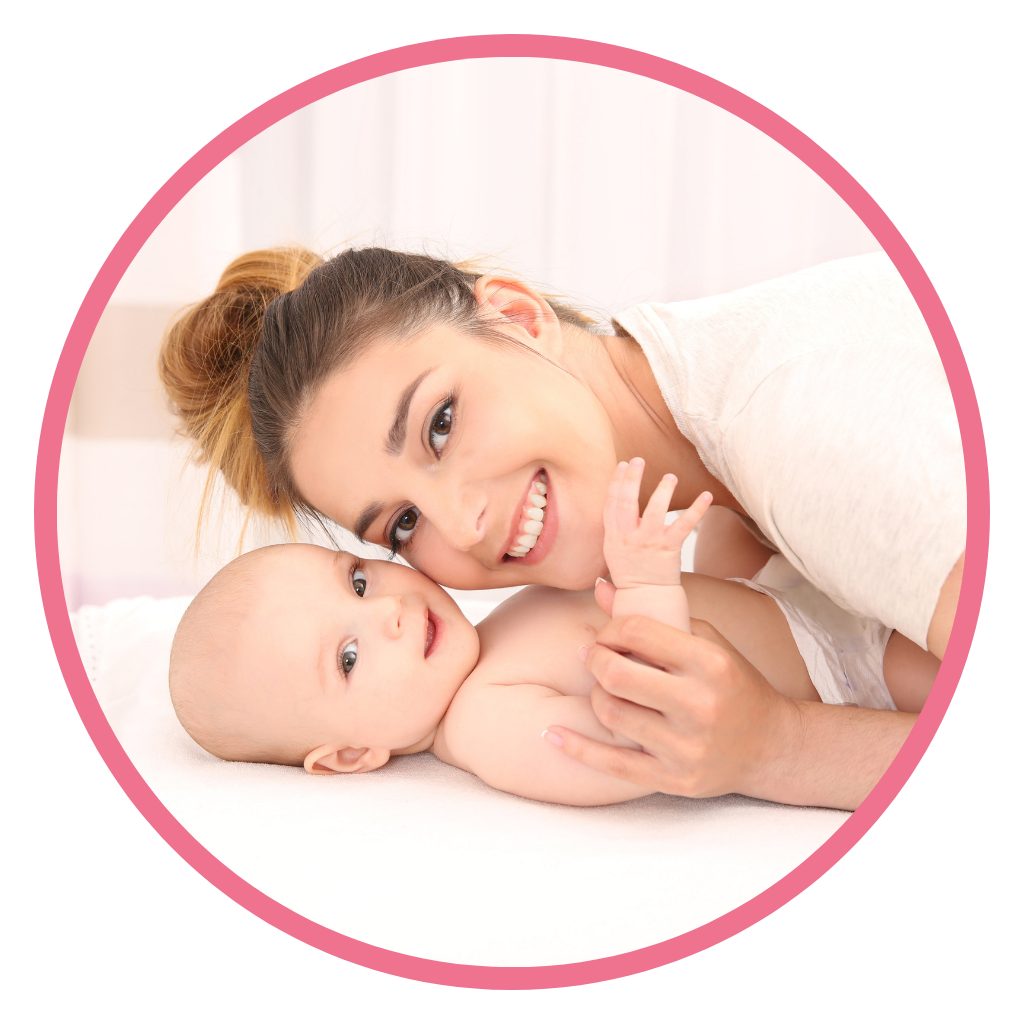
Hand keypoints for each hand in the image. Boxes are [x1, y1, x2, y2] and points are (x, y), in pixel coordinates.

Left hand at [554, 614, 797, 798]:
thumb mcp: (707, 641)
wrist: (771, 746)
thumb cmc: (734, 684)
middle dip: (594, 659)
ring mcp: (687, 747)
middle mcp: (700, 705)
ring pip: (610, 713)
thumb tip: (600, 587)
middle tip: (593, 656)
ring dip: (595, 695)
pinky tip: (552, 734)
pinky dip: (576, 747)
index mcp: (710, 663)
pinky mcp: (675, 780)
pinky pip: (611, 763)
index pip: (637, 631)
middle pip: (616, 674)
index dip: (610, 629)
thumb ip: (656, 615)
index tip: (607, 634)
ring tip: (603, 688)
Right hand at [603, 458, 710, 587]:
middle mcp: (628, 537)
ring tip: (670, 477)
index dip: (615, 482)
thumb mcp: (610, 557)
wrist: (646, 599)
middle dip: (632, 479)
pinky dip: (697, 509)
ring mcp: (648, 542)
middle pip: (626, 502)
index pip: (610, 504)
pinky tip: (706, 495)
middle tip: (639, 460)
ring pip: (654, 510)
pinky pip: (684, 525)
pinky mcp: (669, 548)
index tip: (623, 465)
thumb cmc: (630, 577)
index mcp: (613, 537)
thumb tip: (608, 508)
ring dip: (662, 491)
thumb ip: (609, 536)